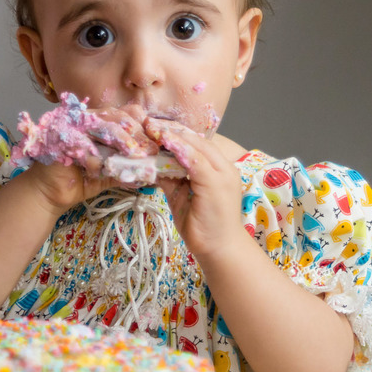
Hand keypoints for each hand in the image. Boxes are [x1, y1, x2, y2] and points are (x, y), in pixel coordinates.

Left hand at [146, 118, 245, 256]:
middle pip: (197, 140)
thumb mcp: (182, 196)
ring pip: (197, 147)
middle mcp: (224, 167)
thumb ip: (171, 178)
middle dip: (171, 130)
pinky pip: (196, 161)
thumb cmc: (203, 225)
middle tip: (147, 122)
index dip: (175, 133)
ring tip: (151, 128)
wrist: (219, 249)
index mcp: (218, 169)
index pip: (197, 143)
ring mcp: (222, 174)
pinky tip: (164, 143)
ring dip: (173, 136)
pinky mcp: (216, 183)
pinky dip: (179, 150)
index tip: (153, 126)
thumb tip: (152, 164)